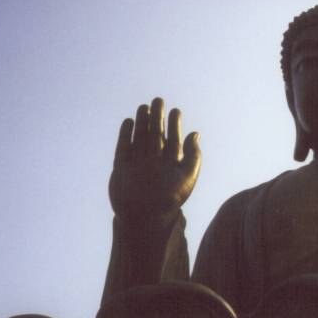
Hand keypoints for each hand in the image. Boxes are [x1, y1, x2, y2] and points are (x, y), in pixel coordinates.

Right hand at [108, 97, 200, 224]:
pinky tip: (129, 121)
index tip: (176, 111)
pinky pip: (124, 148)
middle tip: (159, 100)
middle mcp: (155, 163)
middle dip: (158, 118)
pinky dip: (126, 135)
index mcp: (171, 165)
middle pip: (156, 135)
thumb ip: (193, 155)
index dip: (175, 125)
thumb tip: (196, 133)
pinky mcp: (122, 168)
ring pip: (140, 139)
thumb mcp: (188, 176)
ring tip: (144, 107)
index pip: (174, 140)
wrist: (146, 216)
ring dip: (142, 123)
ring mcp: (138, 164)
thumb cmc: (170, 199)